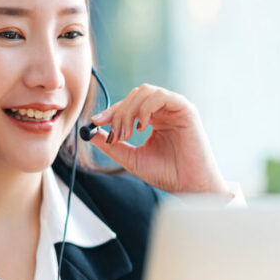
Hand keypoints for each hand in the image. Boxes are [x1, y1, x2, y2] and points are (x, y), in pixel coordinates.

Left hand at [88, 83, 230, 196]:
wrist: (189, 186)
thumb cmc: (167, 174)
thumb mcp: (132, 158)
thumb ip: (112, 145)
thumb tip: (89, 132)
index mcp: (155, 119)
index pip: (129, 105)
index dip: (111, 111)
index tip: (96, 121)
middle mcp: (165, 110)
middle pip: (135, 95)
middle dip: (119, 112)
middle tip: (115, 134)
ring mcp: (176, 108)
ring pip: (145, 92)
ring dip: (130, 110)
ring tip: (128, 133)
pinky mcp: (186, 110)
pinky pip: (160, 96)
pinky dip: (145, 109)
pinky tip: (142, 127)